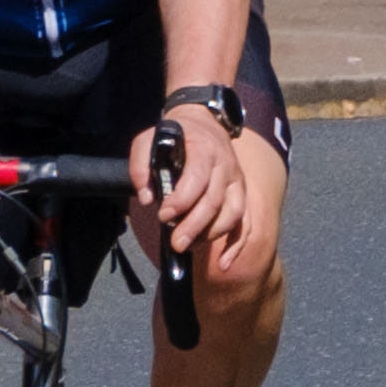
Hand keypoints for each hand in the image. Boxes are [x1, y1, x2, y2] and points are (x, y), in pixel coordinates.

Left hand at [133, 101, 276, 283]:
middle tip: (176, 243)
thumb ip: (140, 165)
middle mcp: (226, 167)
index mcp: (204, 151)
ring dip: (211, 235)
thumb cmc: (175, 135)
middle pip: (215, 201)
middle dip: (195, 226)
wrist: (204, 123)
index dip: (182, 200)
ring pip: (233, 214)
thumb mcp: (149, 139)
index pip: (197, 179)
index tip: (164, 215)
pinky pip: (245, 224)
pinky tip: (224, 263)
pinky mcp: (241, 196)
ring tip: (188, 246)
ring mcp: (237, 183)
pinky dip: (236, 246)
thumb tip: (147, 197)